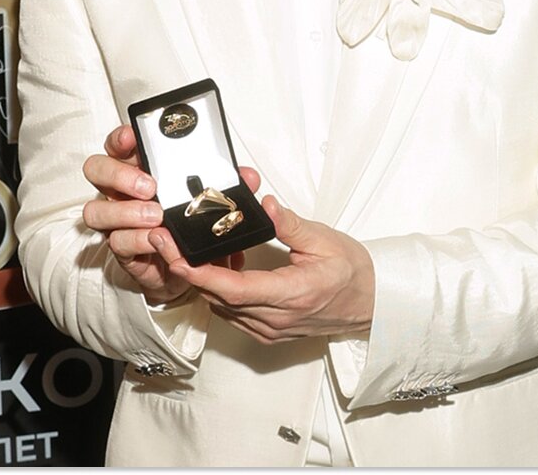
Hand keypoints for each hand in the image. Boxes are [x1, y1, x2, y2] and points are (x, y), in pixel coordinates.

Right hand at [83, 124, 259, 304]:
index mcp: (140, 169)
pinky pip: (117, 242)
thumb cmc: (190, 224)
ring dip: (126, 211)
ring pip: (96, 210)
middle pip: (96, 170)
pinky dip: (138, 239)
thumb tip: (248, 177)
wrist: (186, 268)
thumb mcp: (210, 200)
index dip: (121, 138)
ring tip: (156, 216)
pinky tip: (156, 238)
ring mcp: (117, 221)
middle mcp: (120, 192)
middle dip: (119, 174)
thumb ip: (226, 185)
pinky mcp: (122, 249)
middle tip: (149, 185)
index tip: (132, 137)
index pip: (118, 144)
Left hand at [159, 197, 374, 342]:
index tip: (176, 256)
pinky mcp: (268, 332)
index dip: (200, 274)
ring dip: (204, 281)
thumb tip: (266, 206)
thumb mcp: (324, 240)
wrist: (371, 302)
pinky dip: (220, 292)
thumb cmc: (352, 272)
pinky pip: (233, 314)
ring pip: (221, 308)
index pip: (234, 289)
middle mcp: (276, 319)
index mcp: (291, 295)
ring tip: (194, 248)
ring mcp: (271, 329)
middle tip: (166, 241)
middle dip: (188, 270)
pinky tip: (222, 266)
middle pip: (218, 298)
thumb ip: (290, 225)